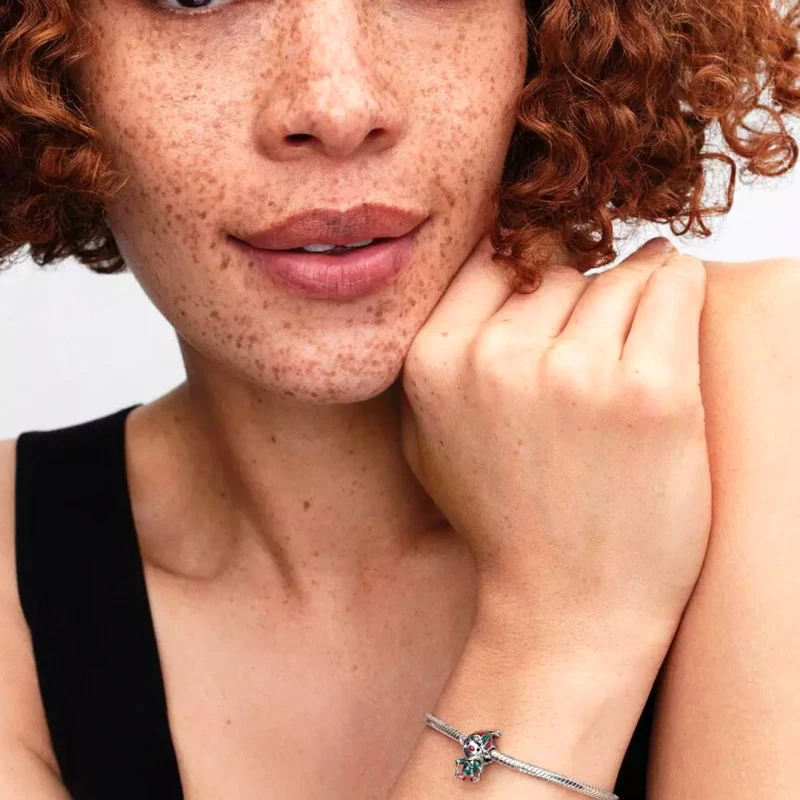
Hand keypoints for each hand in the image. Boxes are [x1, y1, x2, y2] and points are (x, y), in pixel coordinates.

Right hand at [400, 235, 710, 661]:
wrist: (567, 606)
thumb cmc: (502, 520)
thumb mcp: (428, 436)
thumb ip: (441, 350)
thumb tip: (488, 263)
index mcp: (434, 361)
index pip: (494, 257)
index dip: (527, 276)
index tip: (552, 299)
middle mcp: (496, 359)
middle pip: (558, 267)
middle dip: (578, 298)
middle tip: (591, 351)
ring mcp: (574, 374)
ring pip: (617, 277)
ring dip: (630, 304)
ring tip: (626, 360)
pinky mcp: (651, 392)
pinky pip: (673, 290)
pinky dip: (678, 295)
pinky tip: (671, 320)